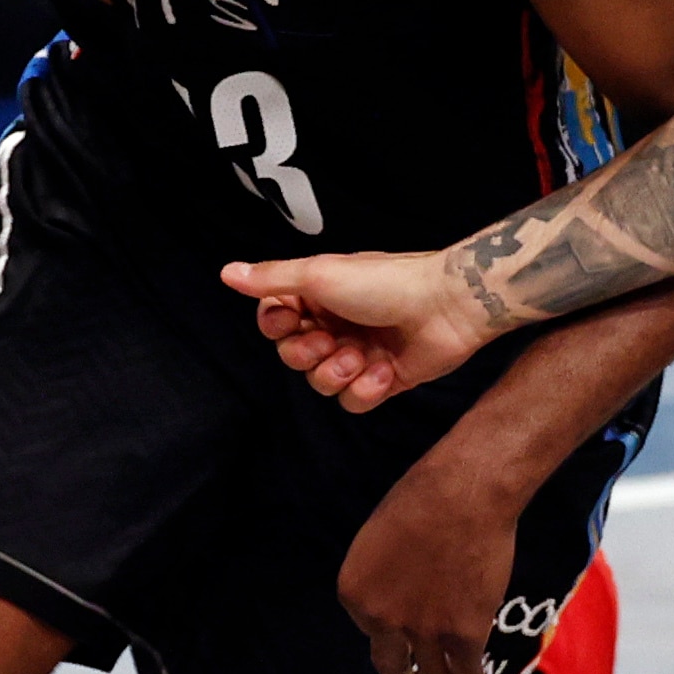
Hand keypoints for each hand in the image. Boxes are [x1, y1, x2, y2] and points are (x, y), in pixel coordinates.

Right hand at [221, 251, 495, 412]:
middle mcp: (335, 324)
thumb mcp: (319, 274)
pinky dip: (366, 390)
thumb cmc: (386, 282)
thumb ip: (272, 280)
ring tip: (362, 357)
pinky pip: (353, 402)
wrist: (447, 305)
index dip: (277, 328)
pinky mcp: (383, 380)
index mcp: (318, 295)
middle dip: (307, 354)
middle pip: (293, 356)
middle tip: (330, 341)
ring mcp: (358, 353)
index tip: (290, 319)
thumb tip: (226, 272)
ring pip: (320, 383)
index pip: (274, 321)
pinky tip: (385, 371)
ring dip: (337, 373)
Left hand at [336, 452, 523, 673]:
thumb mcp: (380, 537)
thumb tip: (403, 593)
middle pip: (392, 664)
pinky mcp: (464, 635)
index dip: (389, 628)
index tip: (398, 637)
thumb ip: (384, 575)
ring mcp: (423, 632)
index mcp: (353, 593)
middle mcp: (382, 621)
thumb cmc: (424, 499)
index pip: (369, 626)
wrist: (464, 493)